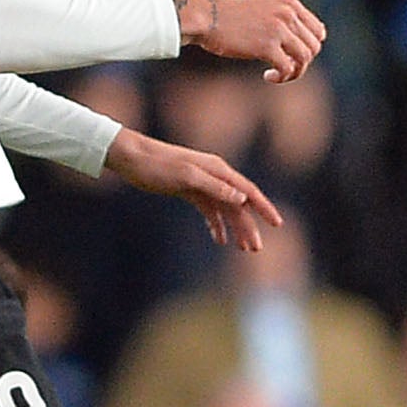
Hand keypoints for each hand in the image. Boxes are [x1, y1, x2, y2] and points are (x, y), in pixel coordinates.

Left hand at [104, 130, 280, 250]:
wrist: (129, 157)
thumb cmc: (156, 164)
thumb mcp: (186, 176)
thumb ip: (214, 186)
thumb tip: (241, 197)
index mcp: (216, 169)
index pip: (247, 191)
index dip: (264, 207)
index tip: (277, 224)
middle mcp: (213, 175)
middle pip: (238, 203)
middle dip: (249, 225)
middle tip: (255, 248)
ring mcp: (201, 182)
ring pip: (224, 208)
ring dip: (234, 227)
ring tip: (242, 248)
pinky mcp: (188, 189)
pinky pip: (208, 208)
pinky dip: (215, 223)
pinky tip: (219, 238)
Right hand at [177, 0, 326, 81]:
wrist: (207, 18)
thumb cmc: (230, 13)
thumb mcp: (262, 4)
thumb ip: (284, 13)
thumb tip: (305, 30)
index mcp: (289, 3)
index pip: (318, 31)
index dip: (309, 47)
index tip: (292, 55)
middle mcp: (287, 14)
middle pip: (313, 47)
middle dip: (301, 62)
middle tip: (283, 67)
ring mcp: (278, 29)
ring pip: (304, 59)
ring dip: (294, 72)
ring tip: (276, 74)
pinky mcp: (266, 46)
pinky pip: (287, 68)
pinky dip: (281, 77)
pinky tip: (267, 76)